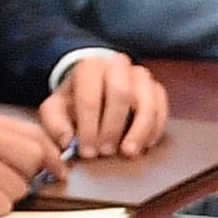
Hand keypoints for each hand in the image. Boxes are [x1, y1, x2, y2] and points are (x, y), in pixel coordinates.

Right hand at [0, 104, 60, 217]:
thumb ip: (2, 140)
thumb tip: (46, 158)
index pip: (35, 134)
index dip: (52, 155)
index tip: (58, 169)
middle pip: (34, 159)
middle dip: (28, 177)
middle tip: (6, 184)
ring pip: (20, 188)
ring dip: (6, 196)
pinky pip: (3, 206)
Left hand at [42, 51, 172, 158]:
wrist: (95, 87)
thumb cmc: (75, 101)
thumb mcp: (56, 109)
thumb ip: (55, 124)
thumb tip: (67, 140)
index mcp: (90, 66)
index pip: (90, 96)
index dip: (88, 127)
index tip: (87, 151)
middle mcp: (118, 65)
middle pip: (121, 94)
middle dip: (113, 127)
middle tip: (106, 152)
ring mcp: (141, 76)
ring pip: (147, 101)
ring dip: (139, 130)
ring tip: (129, 152)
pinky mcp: (156, 90)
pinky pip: (162, 109)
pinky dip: (155, 129)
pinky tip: (145, 145)